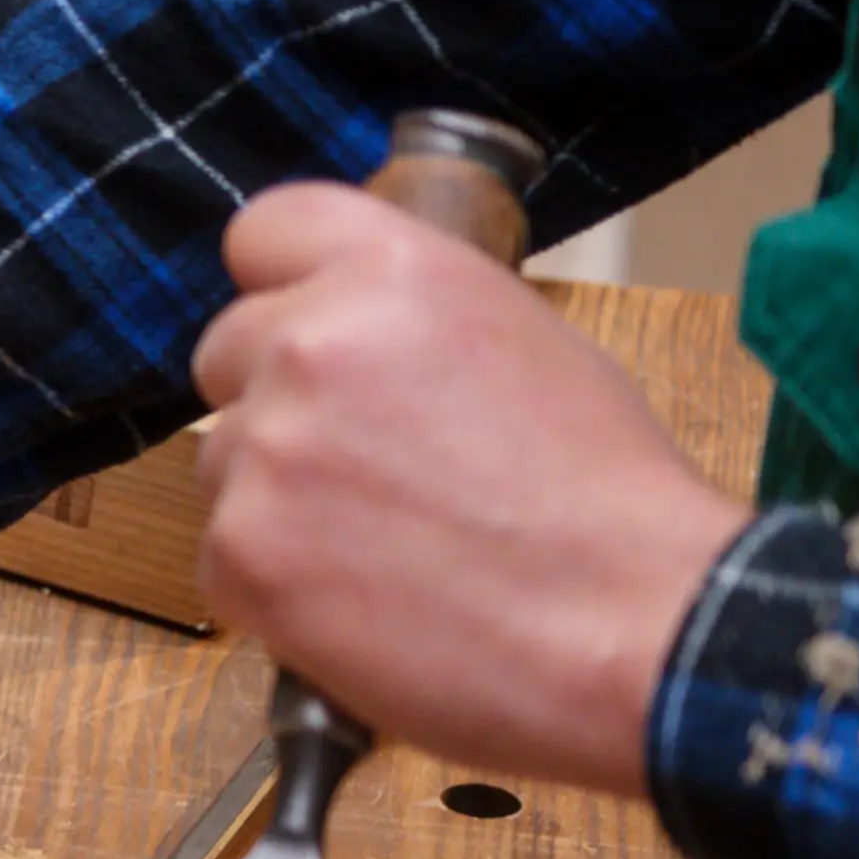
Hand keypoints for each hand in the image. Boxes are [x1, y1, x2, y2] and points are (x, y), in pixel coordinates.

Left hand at [187, 181, 748, 790]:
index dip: (281, 282)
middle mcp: (311, 344)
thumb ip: (414, 320)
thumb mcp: (529, 343)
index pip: (263, 232)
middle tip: (363, 459)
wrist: (635, 626)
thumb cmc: (604, 497)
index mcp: (393, 272)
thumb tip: (357, 325)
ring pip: (224, 459)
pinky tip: (366, 601)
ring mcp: (267, 449)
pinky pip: (223, 554)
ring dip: (277, 497)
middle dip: (275, 398)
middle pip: (227, 350)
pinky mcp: (241, 551)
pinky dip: (275, 582)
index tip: (299, 318)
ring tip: (389, 544)